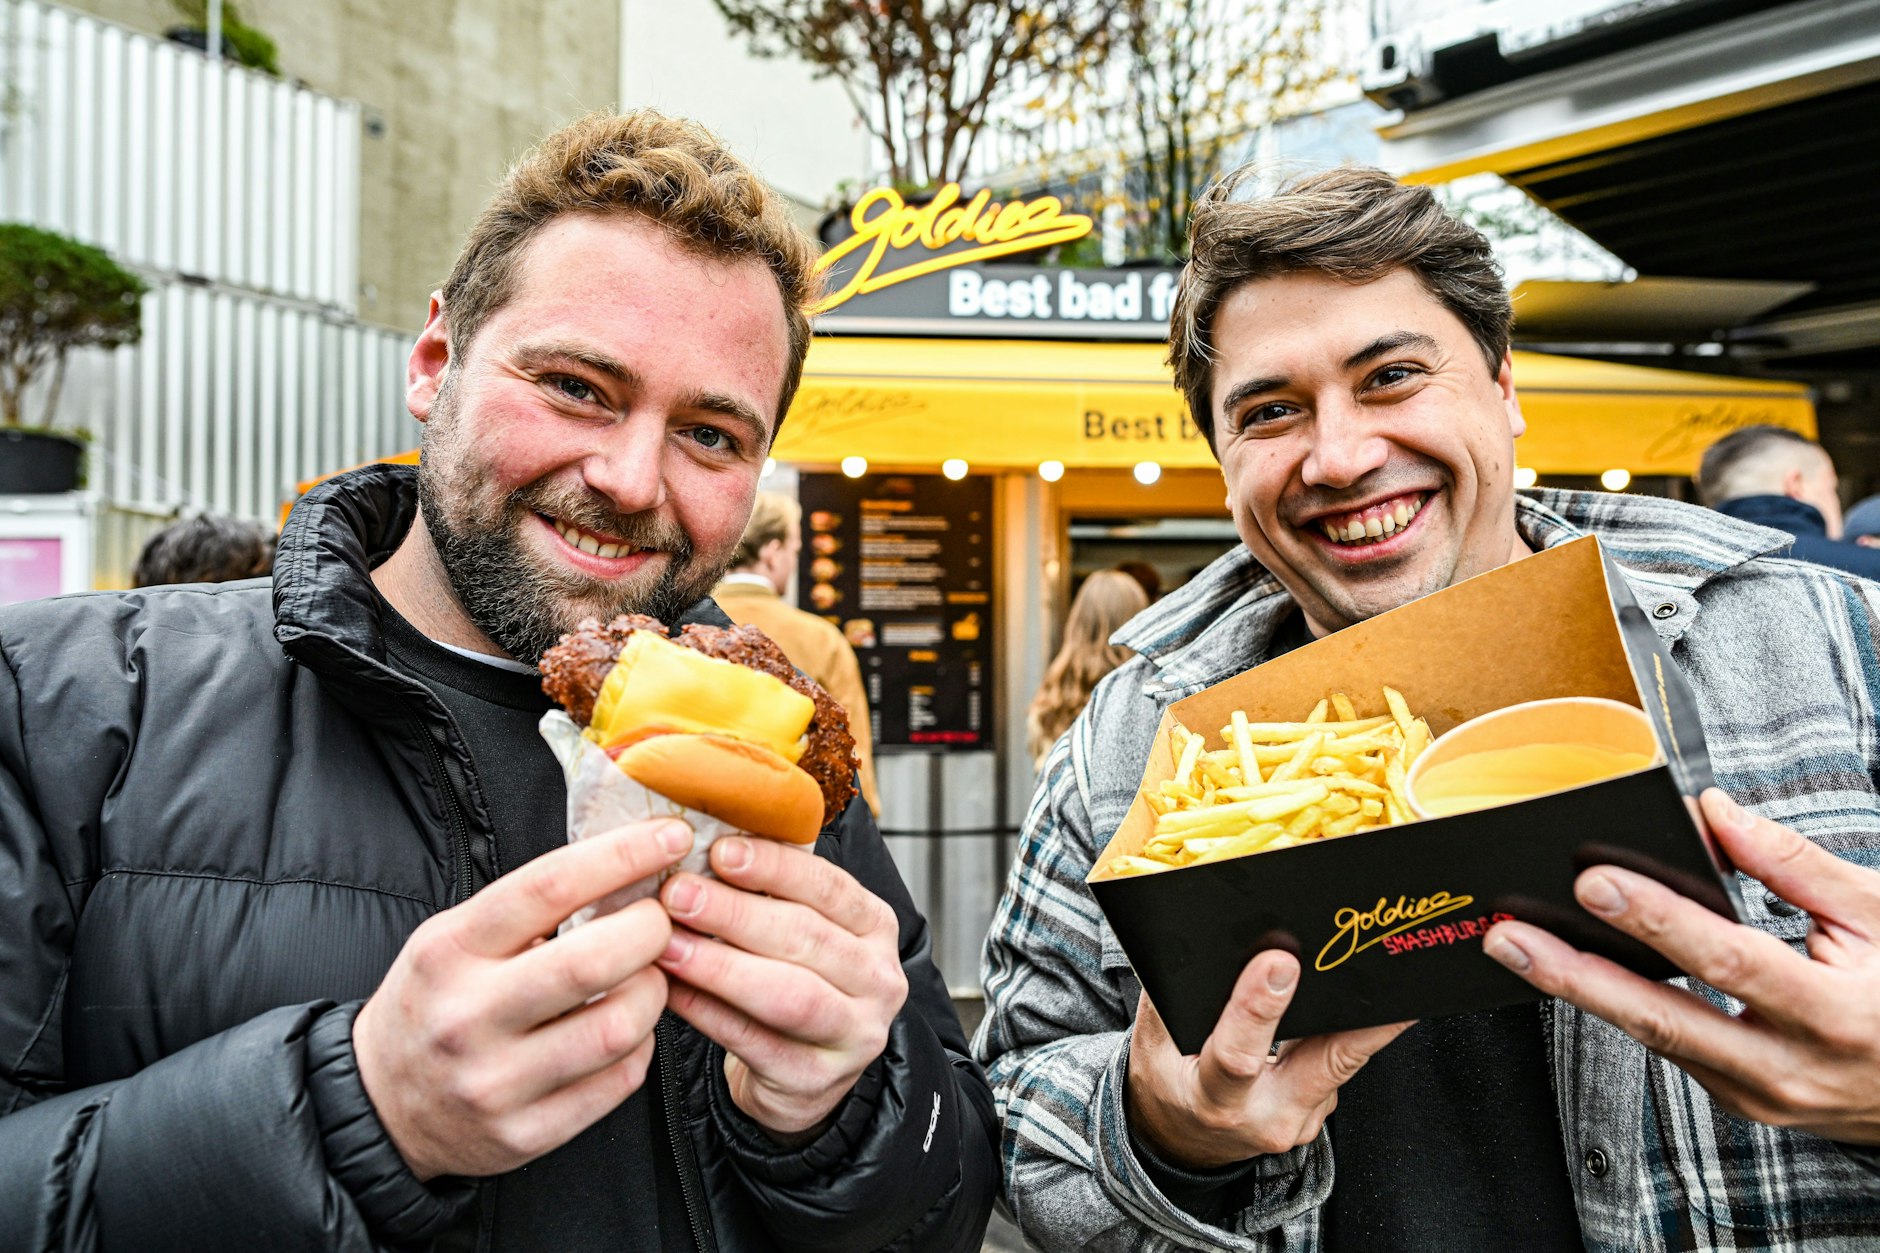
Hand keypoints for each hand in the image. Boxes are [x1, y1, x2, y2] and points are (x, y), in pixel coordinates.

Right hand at [354, 819, 690, 1178]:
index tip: (670, 835)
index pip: (549, 886)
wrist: (381, 1105)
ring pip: (618, 1027)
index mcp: (451, 950)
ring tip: (643, 978)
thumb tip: (627, 863)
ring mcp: (495, 1082)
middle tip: (658, 921)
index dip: (623, 855)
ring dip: (653, 991)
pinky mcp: (524, 1134)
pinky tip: (623, 1029)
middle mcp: (468, 1016)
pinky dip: (640, 1046)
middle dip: (651, 930)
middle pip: (594, 961)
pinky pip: (619, 1081)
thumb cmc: (436, 1001)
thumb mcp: (453, 937)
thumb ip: (529, 907)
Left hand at [657, 835, 907, 1138]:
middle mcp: (877, 978)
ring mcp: (854, 1033)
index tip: (719, 851)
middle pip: (805, 937)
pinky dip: (707, 1012)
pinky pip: (753, 1041)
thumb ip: (768, 893)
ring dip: (720, 965)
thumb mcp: (801, 931)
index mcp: (875, 926)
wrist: (804, 1073)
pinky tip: (671, 989)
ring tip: (667, 944)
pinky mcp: (814, 1080)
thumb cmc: (794, 981)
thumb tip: (698, 847)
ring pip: (786, 993)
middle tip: (677, 894)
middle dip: (734, 913)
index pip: (829, 886)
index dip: (773, 866)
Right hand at [1126, 951, 1412, 1168]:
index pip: (1239, 1054)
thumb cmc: (1166, 1086)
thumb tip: (1193, 942)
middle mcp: (1265, 1117)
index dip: (1259, 1007)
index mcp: (1213, 1100)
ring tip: (1390, 980)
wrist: (1182, 1143)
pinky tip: (1353, 1006)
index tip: (1279, 963)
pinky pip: (1339, 1066)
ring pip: (1342, 1061)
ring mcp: (1299, 1120)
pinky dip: (1345, 1031)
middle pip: (1327, 1064)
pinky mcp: (1318, 1112)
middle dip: (1363, 1025)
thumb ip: (1167, 998)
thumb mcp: (1150, 1043)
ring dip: (1366, 1022)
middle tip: (1389, 981)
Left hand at [1484, 787, 1879, 1144]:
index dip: (1657, 919)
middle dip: (1577, 975)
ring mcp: (1762, 1095)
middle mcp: (1791, 1067)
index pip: (1728, 959)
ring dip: (1581, 990)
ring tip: (1517, 947)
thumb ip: (1794, 864)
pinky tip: (1574, 971)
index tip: (1595, 880)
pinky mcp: (1743, 1101)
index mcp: (1834, 1015)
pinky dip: (1620, 1007)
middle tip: (1511, 936)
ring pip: (1656, 1038)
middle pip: (1665, 1019)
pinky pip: (1671, 1048)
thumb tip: (1712, 813)